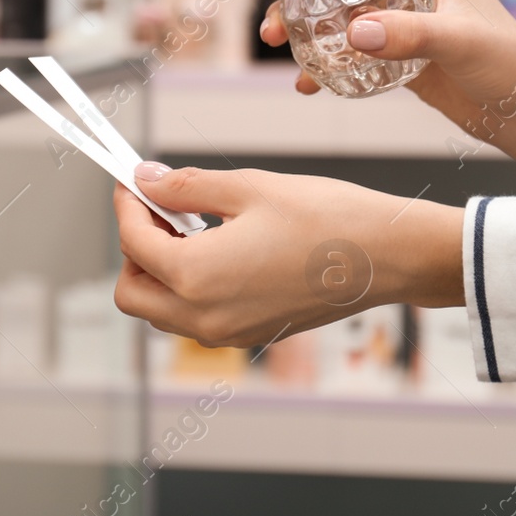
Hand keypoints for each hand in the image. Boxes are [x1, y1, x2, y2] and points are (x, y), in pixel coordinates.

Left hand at [112, 162, 464, 347]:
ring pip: (161, 310)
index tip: (133, 181)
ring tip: (189, 223)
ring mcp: (227, 334)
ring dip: (159, 269)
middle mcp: (205, 317)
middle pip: (133, 293)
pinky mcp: (249, 335)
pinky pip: (195, 318)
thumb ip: (185, 187)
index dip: (127, 205)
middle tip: (157, 207)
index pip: (133, 243)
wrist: (387, 257)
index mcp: (197, 277)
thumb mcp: (246, 187)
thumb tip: (147, 181)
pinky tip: (216, 245)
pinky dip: (188, 286)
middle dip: (133, 248)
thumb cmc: (327, 219)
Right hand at [261, 0, 515, 193]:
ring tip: (276, 36)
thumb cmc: (510, 65)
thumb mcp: (461, 41)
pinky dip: (317, 60)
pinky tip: (305, 81)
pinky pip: (341, 46)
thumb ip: (409, 34)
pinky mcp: (390, 49)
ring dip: (296, 13)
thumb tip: (355, 32)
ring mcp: (395, 13)